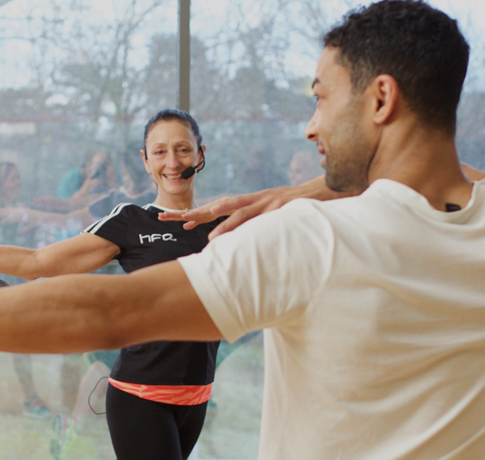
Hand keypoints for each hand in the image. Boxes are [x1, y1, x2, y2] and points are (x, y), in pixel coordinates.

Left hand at [157, 185, 304, 238]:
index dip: (199, 214)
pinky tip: (219, 233)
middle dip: (191, 212)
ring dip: (209, 220)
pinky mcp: (271, 205)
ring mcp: (260, 201)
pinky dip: (233, 224)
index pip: (218, 209)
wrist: (318, 193)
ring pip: (229, 211)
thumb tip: (245, 240)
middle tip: (166, 216)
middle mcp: (249, 201)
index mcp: (248, 204)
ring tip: (189, 226)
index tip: (181, 221)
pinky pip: (248, 217)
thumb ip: (258, 226)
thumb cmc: (295, 209)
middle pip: (214, 206)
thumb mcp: (273, 219)